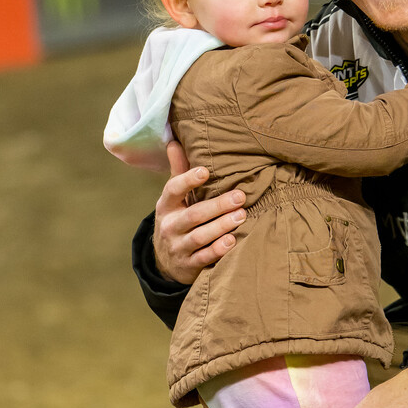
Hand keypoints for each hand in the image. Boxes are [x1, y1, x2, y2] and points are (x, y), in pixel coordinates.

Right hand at [152, 140, 246, 284]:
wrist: (166, 261)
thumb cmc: (178, 219)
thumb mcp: (174, 198)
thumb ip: (178, 171)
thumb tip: (175, 141)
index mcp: (166, 205)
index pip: (172, 190)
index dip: (187, 180)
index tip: (205, 171)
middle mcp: (169, 226)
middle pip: (193, 215)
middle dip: (217, 206)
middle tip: (240, 196)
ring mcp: (178, 247)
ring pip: (199, 237)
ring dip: (221, 226)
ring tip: (241, 216)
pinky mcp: (188, 265)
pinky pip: (203, 258)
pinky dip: (218, 250)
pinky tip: (233, 241)